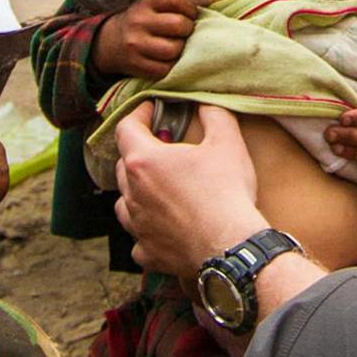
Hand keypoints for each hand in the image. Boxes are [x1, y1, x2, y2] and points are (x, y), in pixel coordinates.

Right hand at [91, 0, 196, 78]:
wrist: (110, 42)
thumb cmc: (144, 23)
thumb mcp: (153, 7)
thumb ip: (176, 6)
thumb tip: (209, 11)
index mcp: (146, 4)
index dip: (190, 8)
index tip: (191, 15)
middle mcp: (139, 22)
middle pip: (178, 25)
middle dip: (188, 30)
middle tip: (184, 34)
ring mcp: (135, 44)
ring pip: (173, 49)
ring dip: (181, 50)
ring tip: (176, 47)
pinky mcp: (135, 65)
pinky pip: (164, 69)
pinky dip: (171, 66)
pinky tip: (167, 60)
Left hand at [114, 103, 264, 277]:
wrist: (232, 246)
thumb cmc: (227, 192)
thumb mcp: (227, 141)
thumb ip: (214, 114)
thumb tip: (206, 104)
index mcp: (144, 161)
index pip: (126, 128)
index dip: (138, 114)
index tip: (151, 110)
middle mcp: (132, 193)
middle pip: (124, 164)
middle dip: (140, 152)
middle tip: (163, 148)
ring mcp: (137, 226)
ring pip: (125, 202)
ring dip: (138, 192)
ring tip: (159, 189)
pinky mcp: (147, 252)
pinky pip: (138, 239)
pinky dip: (148, 230)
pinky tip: (164, 228)